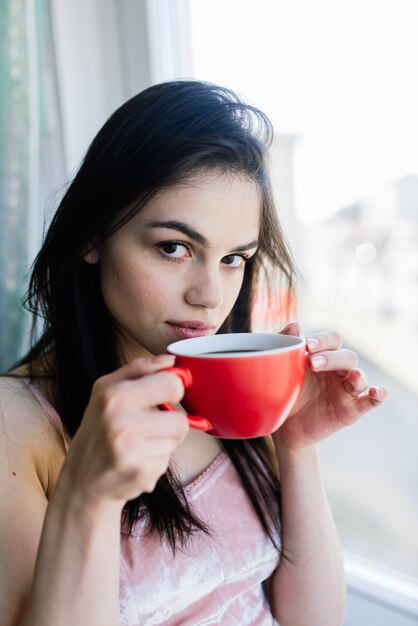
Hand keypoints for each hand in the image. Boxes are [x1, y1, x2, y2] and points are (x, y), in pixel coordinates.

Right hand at [61, 355, 188, 507]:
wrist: (81, 482)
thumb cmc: (97, 431)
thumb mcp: (105, 391)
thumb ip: (138, 369)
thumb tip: (171, 360)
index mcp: (114, 395)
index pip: (172, 384)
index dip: (174, 391)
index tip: (164, 397)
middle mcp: (120, 421)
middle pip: (181, 420)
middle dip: (173, 423)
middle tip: (153, 426)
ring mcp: (131, 451)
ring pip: (175, 441)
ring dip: (162, 443)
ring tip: (138, 445)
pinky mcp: (141, 474)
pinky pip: (167, 461)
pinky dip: (155, 462)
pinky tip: (135, 462)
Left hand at [273, 323, 387, 451]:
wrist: (284, 427)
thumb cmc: (284, 392)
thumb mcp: (280, 369)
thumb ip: (285, 346)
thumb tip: (295, 325)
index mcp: (323, 356)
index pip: (332, 340)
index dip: (323, 340)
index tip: (307, 345)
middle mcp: (337, 370)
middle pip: (347, 356)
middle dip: (332, 358)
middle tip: (313, 363)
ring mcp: (346, 390)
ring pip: (359, 376)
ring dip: (356, 375)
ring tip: (351, 376)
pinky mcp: (351, 410)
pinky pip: (370, 401)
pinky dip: (378, 395)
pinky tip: (376, 391)